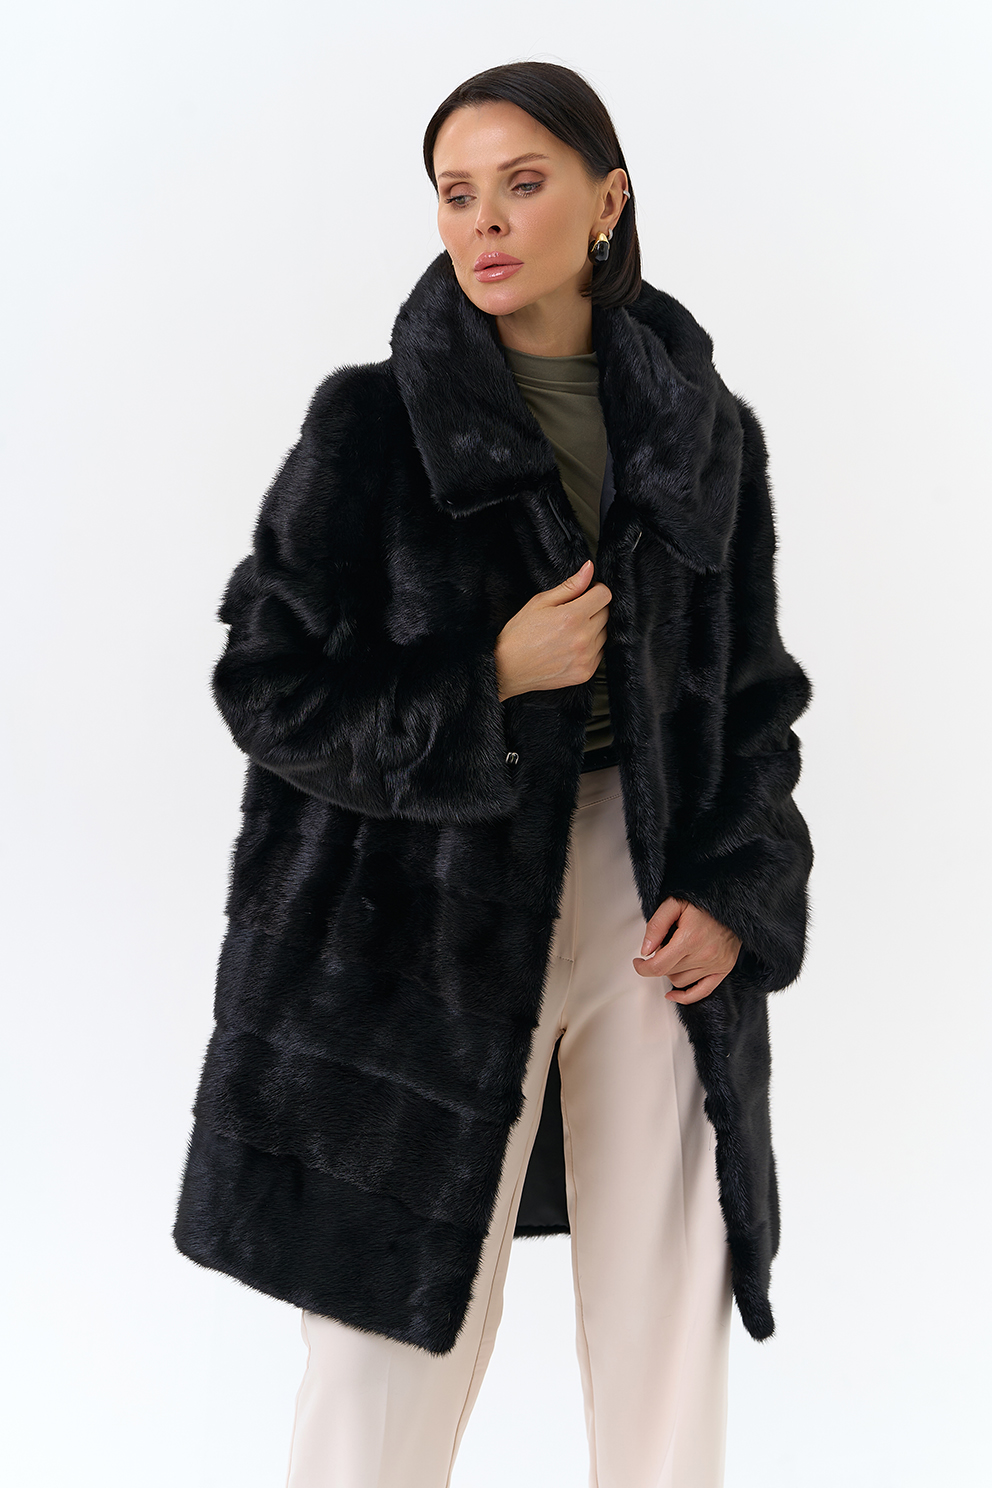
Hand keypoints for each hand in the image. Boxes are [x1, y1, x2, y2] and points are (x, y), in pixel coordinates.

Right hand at [495, 560, 611, 701]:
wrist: (507, 669)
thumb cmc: (519, 635)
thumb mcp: (540, 602)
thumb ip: (570, 586)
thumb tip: (589, 569)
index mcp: (572, 617)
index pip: (604, 595)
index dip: (595, 590)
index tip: (586, 593)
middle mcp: (583, 638)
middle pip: (606, 614)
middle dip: (593, 609)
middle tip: (571, 614)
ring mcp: (586, 658)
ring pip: (604, 634)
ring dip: (592, 629)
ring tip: (568, 632)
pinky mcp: (585, 673)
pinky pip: (600, 653)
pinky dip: (590, 648)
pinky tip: (570, 647)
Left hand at [633, 897, 741, 1003]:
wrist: (732, 902)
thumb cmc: (703, 902)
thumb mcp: (674, 904)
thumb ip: (656, 926)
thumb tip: (646, 950)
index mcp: (690, 938)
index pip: (659, 966)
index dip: (643, 968)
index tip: (638, 963)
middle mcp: (704, 954)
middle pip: (668, 973)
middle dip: (659, 963)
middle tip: (662, 947)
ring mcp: (716, 964)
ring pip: (681, 982)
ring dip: (671, 973)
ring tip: (674, 956)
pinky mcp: (724, 968)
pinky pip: (702, 991)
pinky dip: (686, 996)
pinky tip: (673, 994)